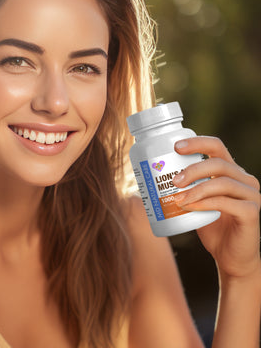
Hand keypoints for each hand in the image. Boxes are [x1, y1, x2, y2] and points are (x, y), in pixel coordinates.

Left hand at [172, 136, 260, 280]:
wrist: (230, 257)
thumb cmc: (210, 225)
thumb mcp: (194, 201)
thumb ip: (183, 188)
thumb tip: (149, 177)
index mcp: (230, 171)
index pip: (216, 146)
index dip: (197, 143)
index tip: (175, 146)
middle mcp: (244, 179)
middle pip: (218, 163)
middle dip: (192, 170)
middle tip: (173, 181)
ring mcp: (251, 195)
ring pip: (223, 182)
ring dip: (196, 189)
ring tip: (177, 198)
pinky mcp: (251, 212)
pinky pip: (226, 202)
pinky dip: (204, 203)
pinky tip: (189, 207)